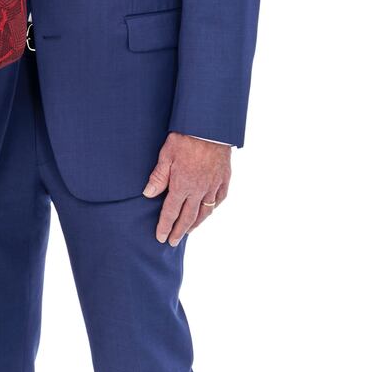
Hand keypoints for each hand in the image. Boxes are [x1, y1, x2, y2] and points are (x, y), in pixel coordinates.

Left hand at [142, 132, 231, 246]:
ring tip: (188, 232)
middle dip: (179, 231)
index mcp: (182, 185)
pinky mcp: (224, 179)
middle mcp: (199, 190)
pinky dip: (212, 208)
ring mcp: (213, 186)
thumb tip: (148, 194)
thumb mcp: (166, 155)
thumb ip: (158, 177)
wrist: (210, 128)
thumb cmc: (185, 139)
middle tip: (173, 243)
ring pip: (205, 211)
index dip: (165, 226)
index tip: (160, 238)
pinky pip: (219, 199)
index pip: (171, 212)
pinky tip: (208, 212)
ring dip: (196, 223)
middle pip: (188, 217)